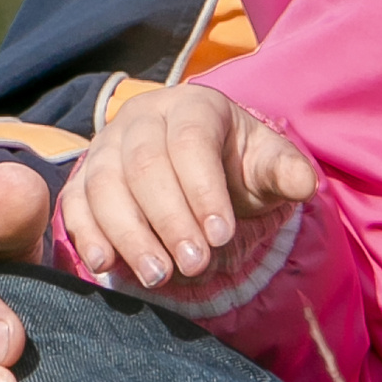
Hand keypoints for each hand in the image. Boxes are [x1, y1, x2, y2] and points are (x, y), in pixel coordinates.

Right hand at [58, 81, 315, 292]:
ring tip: (158, 275)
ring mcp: (106, 147)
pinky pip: (75, 203)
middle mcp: (141, 118)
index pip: (190, 142)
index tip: (222, 235)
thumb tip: (306, 183)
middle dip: (169, 219)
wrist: (201, 171)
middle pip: (144, 166)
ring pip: (104, 185)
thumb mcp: (265, 165)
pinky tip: (105, 265)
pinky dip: (86, 234)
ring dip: (129, 234)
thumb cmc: (236, 166)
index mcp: (192, 105)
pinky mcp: (83, 179)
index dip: (204, 189)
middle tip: (194, 265)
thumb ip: (284, 171)